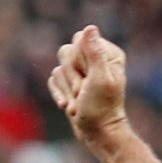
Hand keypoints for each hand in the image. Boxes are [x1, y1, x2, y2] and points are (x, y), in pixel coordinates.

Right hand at [49, 24, 129, 145]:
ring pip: (58, 68)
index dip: (78, 60)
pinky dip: (59, 95)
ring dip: (66, 89)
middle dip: (71, 76)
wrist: (97, 133)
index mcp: (108, 53)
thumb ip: (94, 53)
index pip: (79, 40)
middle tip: (83, 92)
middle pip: (66, 52)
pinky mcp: (70, 83)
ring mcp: (82, 72)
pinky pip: (53, 79)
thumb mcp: (99, 80)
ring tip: (78, 102)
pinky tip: (70, 107)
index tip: (88, 78)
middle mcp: (95, 59)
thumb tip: (89, 28)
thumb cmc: (101, 108)